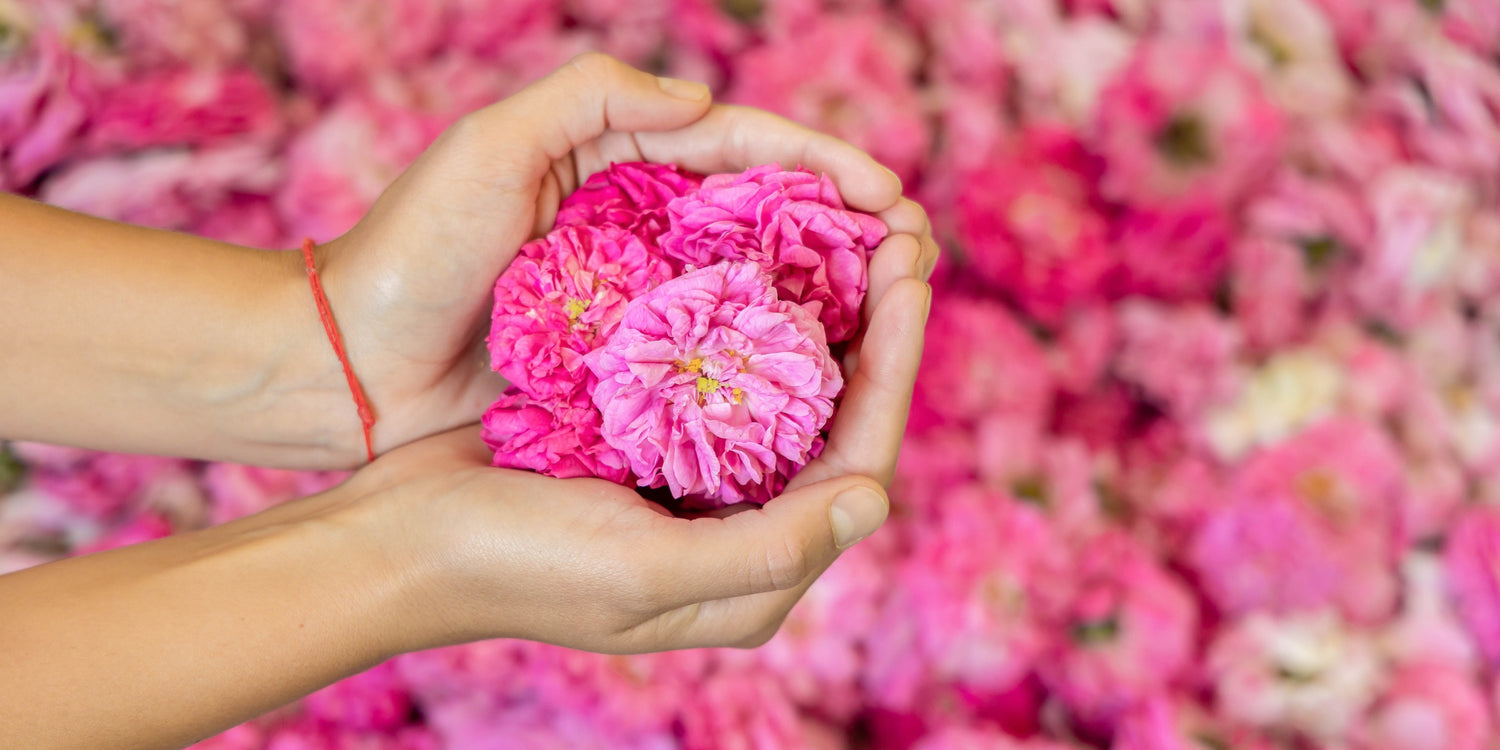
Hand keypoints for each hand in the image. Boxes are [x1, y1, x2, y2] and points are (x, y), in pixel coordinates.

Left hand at [297, 53, 938, 464]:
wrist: (348, 368)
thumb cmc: (410, 252)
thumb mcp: (490, 147)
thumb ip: (592, 96)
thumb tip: (705, 100)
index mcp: (616, 163)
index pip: (742, 151)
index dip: (823, 168)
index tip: (890, 197)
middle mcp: (641, 231)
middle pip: (767, 218)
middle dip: (849, 229)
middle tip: (917, 256)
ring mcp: (639, 303)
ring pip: (755, 288)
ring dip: (830, 295)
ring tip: (897, 312)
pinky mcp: (628, 369)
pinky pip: (718, 356)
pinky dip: (775, 356)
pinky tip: (826, 374)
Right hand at [336, 255, 929, 652]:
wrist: (398, 541)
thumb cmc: (516, 566)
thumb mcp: (645, 574)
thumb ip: (768, 550)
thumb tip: (875, 498)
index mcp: (753, 579)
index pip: (857, 469)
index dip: (894, 373)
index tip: (911, 282)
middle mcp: (740, 534)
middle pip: (836, 424)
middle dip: (875, 331)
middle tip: (902, 238)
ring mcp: (697, 486)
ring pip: (789, 392)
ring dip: (825, 315)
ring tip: (857, 234)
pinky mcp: (654, 442)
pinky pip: (727, 374)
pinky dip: (755, 318)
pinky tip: (771, 259)